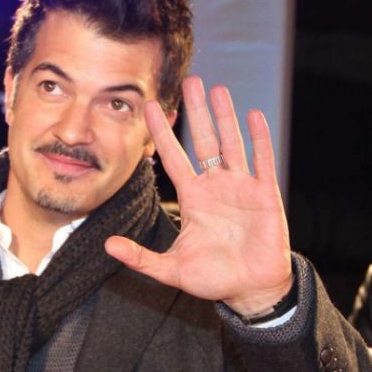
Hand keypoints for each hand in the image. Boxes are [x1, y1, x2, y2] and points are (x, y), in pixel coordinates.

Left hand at [105, 76, 292, 316]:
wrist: (251, 290)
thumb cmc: (214, 278)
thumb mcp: (171, 269)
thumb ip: (140, 257)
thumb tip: (107, 246)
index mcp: (193, 198)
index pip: (174, 157)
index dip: (162, 133)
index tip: (151, 106)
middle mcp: (215, 186)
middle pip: (204, 141)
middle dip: (197, 112)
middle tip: (190, 81)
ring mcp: (241, 187)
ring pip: (231, 143)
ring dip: (225, 117)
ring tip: (218, 89)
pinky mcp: (264, 194)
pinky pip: (261, 160)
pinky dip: (258, 138)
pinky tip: (253, 115)